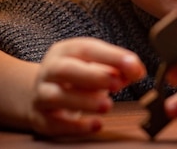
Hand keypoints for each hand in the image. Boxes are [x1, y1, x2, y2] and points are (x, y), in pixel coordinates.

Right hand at [30, 37, 145, 135]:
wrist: (43, 93)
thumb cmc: (77, 76)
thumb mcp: (95, 65)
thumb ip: (117, 68)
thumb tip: (136, 71)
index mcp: (66, 51)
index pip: (88, 49)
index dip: (112, 57)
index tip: (134, 66)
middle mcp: (50, 70)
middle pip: (65, 69)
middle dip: (93, 76)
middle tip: (117, 84)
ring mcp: (42, 93)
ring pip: (56, 96)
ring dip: (84, 101)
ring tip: (107, 105)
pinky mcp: (41, 117)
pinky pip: (55, 122)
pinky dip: (76, 126)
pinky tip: (96, 125)